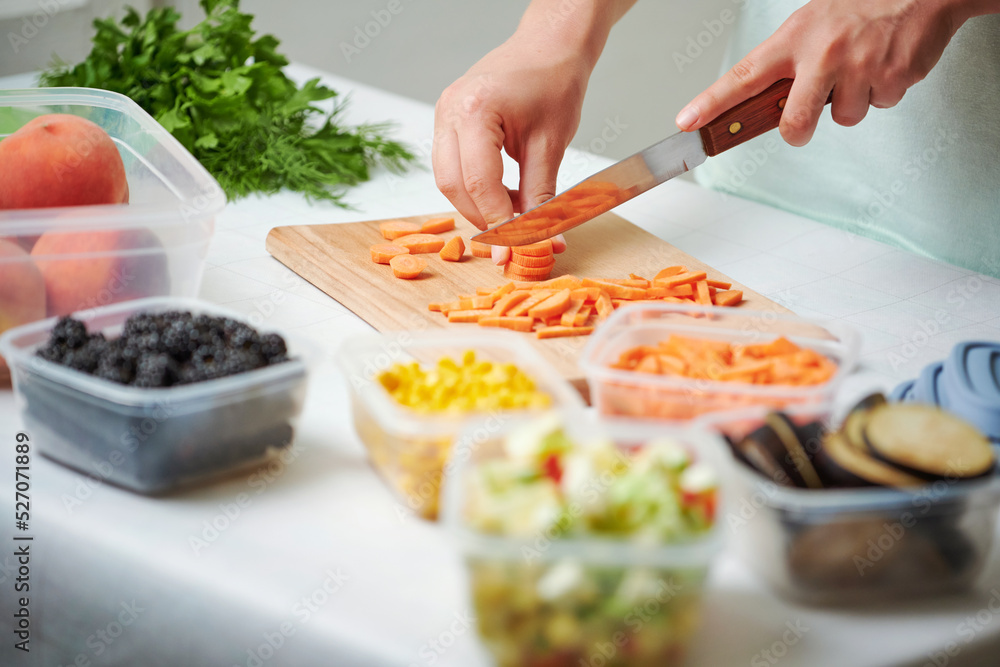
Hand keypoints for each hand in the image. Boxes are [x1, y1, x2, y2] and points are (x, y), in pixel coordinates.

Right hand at [433, 35, 584, 264]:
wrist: (549, 46)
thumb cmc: (554, 82)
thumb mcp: (551, 144)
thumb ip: (541, 195)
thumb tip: (542, 240)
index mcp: (474, 110)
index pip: (478, 182)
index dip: (496, 222)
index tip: (513, 251)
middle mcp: (449, 111)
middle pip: (452, 184)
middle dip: (482, 218)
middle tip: (512, 239)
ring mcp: (443, 114)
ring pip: (447, 179)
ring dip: (477, 205)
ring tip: (513, 215)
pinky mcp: (448, 121)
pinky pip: (452, 166)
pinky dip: (475, 188)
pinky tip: (504, 196)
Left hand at [675, 0, 978, 145]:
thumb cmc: (858, 8)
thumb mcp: (810, 26)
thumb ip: (787, 65)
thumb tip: (767, 107)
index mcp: (793, 40)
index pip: (742, 76)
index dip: (711, 103)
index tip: (687, 122)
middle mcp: (822, 54)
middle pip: (794, 122)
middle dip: (797, 132)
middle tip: (802, 126)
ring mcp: (858, 66)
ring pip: (843, 118)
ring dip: (852, 102)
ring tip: (862, 67)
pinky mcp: (892, 77)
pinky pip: (880, 106)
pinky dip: (883, 92)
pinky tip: (886, 64)